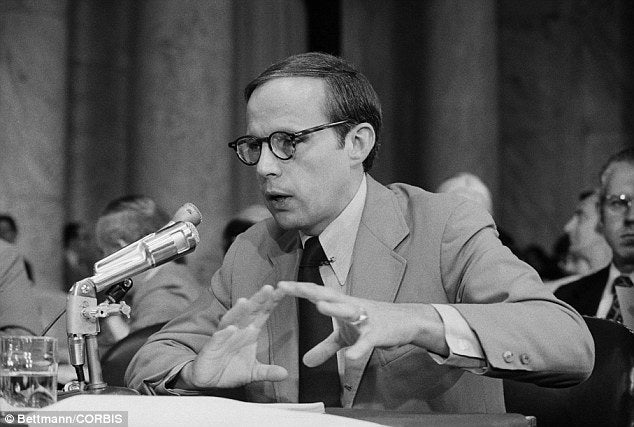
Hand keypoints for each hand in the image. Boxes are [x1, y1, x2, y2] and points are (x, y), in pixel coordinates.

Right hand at [182, 285, 287, 388]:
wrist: (208, 380)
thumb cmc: (230, 370)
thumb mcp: (253, 372)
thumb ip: (268, 371)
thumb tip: (285, 374)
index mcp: (249, 332)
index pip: (263, 313)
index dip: (272, 301)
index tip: (284, 290)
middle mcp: (237, 330)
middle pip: (249, 311)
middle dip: (258, 300)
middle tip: (269, 288)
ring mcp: (223, 337)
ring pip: (231, 320)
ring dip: (238, 311)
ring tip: (246, 302)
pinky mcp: (211, 347)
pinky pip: (218, 338)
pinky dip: (224, 333)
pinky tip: (230, 329)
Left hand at [277, 281, 447, 367]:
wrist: (406, 322)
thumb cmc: (372, 323)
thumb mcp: (345, 337)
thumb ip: (325, 347)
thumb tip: (305, 361)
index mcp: (341, 304)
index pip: (316, 293)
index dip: (297, 289)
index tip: (278, 285)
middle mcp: (351, 306)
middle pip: (327, 295)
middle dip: (308, 291)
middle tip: (288, 286)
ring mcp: (365, 318)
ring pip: (348, 310)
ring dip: (334, 307)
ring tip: (319, 306)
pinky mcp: (378, 333)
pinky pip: (366, 342)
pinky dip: (359, 349)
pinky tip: (350, 358)